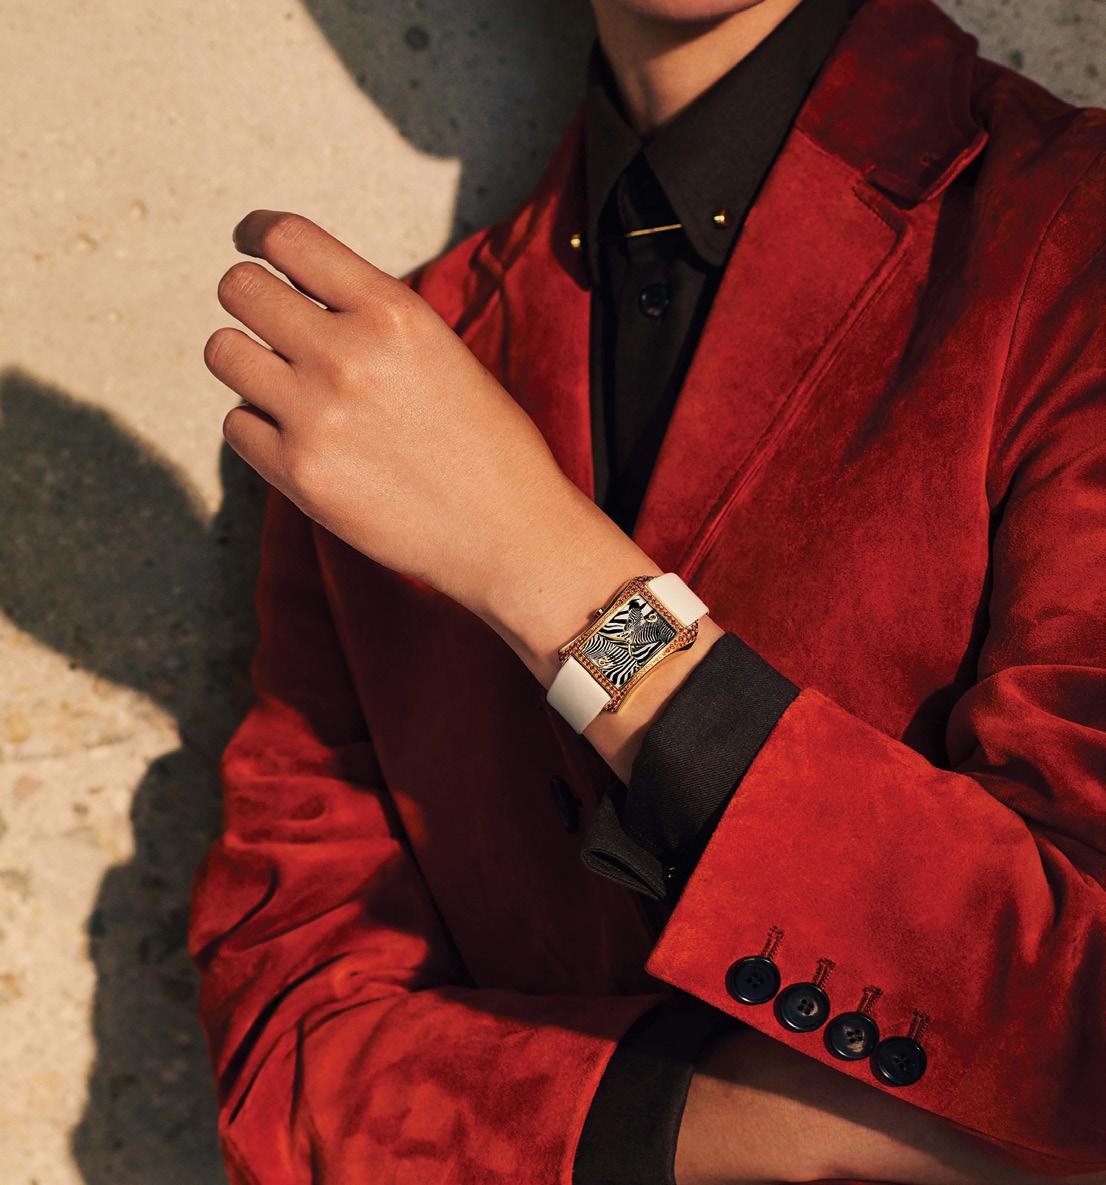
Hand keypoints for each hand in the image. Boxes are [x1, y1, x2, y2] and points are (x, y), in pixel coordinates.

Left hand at [204, 209, 585, 619]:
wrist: (509, 532)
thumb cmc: (487, 443)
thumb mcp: (441, 351)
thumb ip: (371, 318)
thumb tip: (299, 295)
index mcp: (394, 312)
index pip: (288, 238)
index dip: (256, 233)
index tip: (249, 242)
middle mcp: (349, 355)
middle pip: (239, 288)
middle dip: (248, 300)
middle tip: (269, 324)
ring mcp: (317, 417)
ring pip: (224, 353)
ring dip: (247, 362)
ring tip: (285, 386)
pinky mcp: (300, 474)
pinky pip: (237, 424)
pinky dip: (260, 427)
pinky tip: (304, 439)